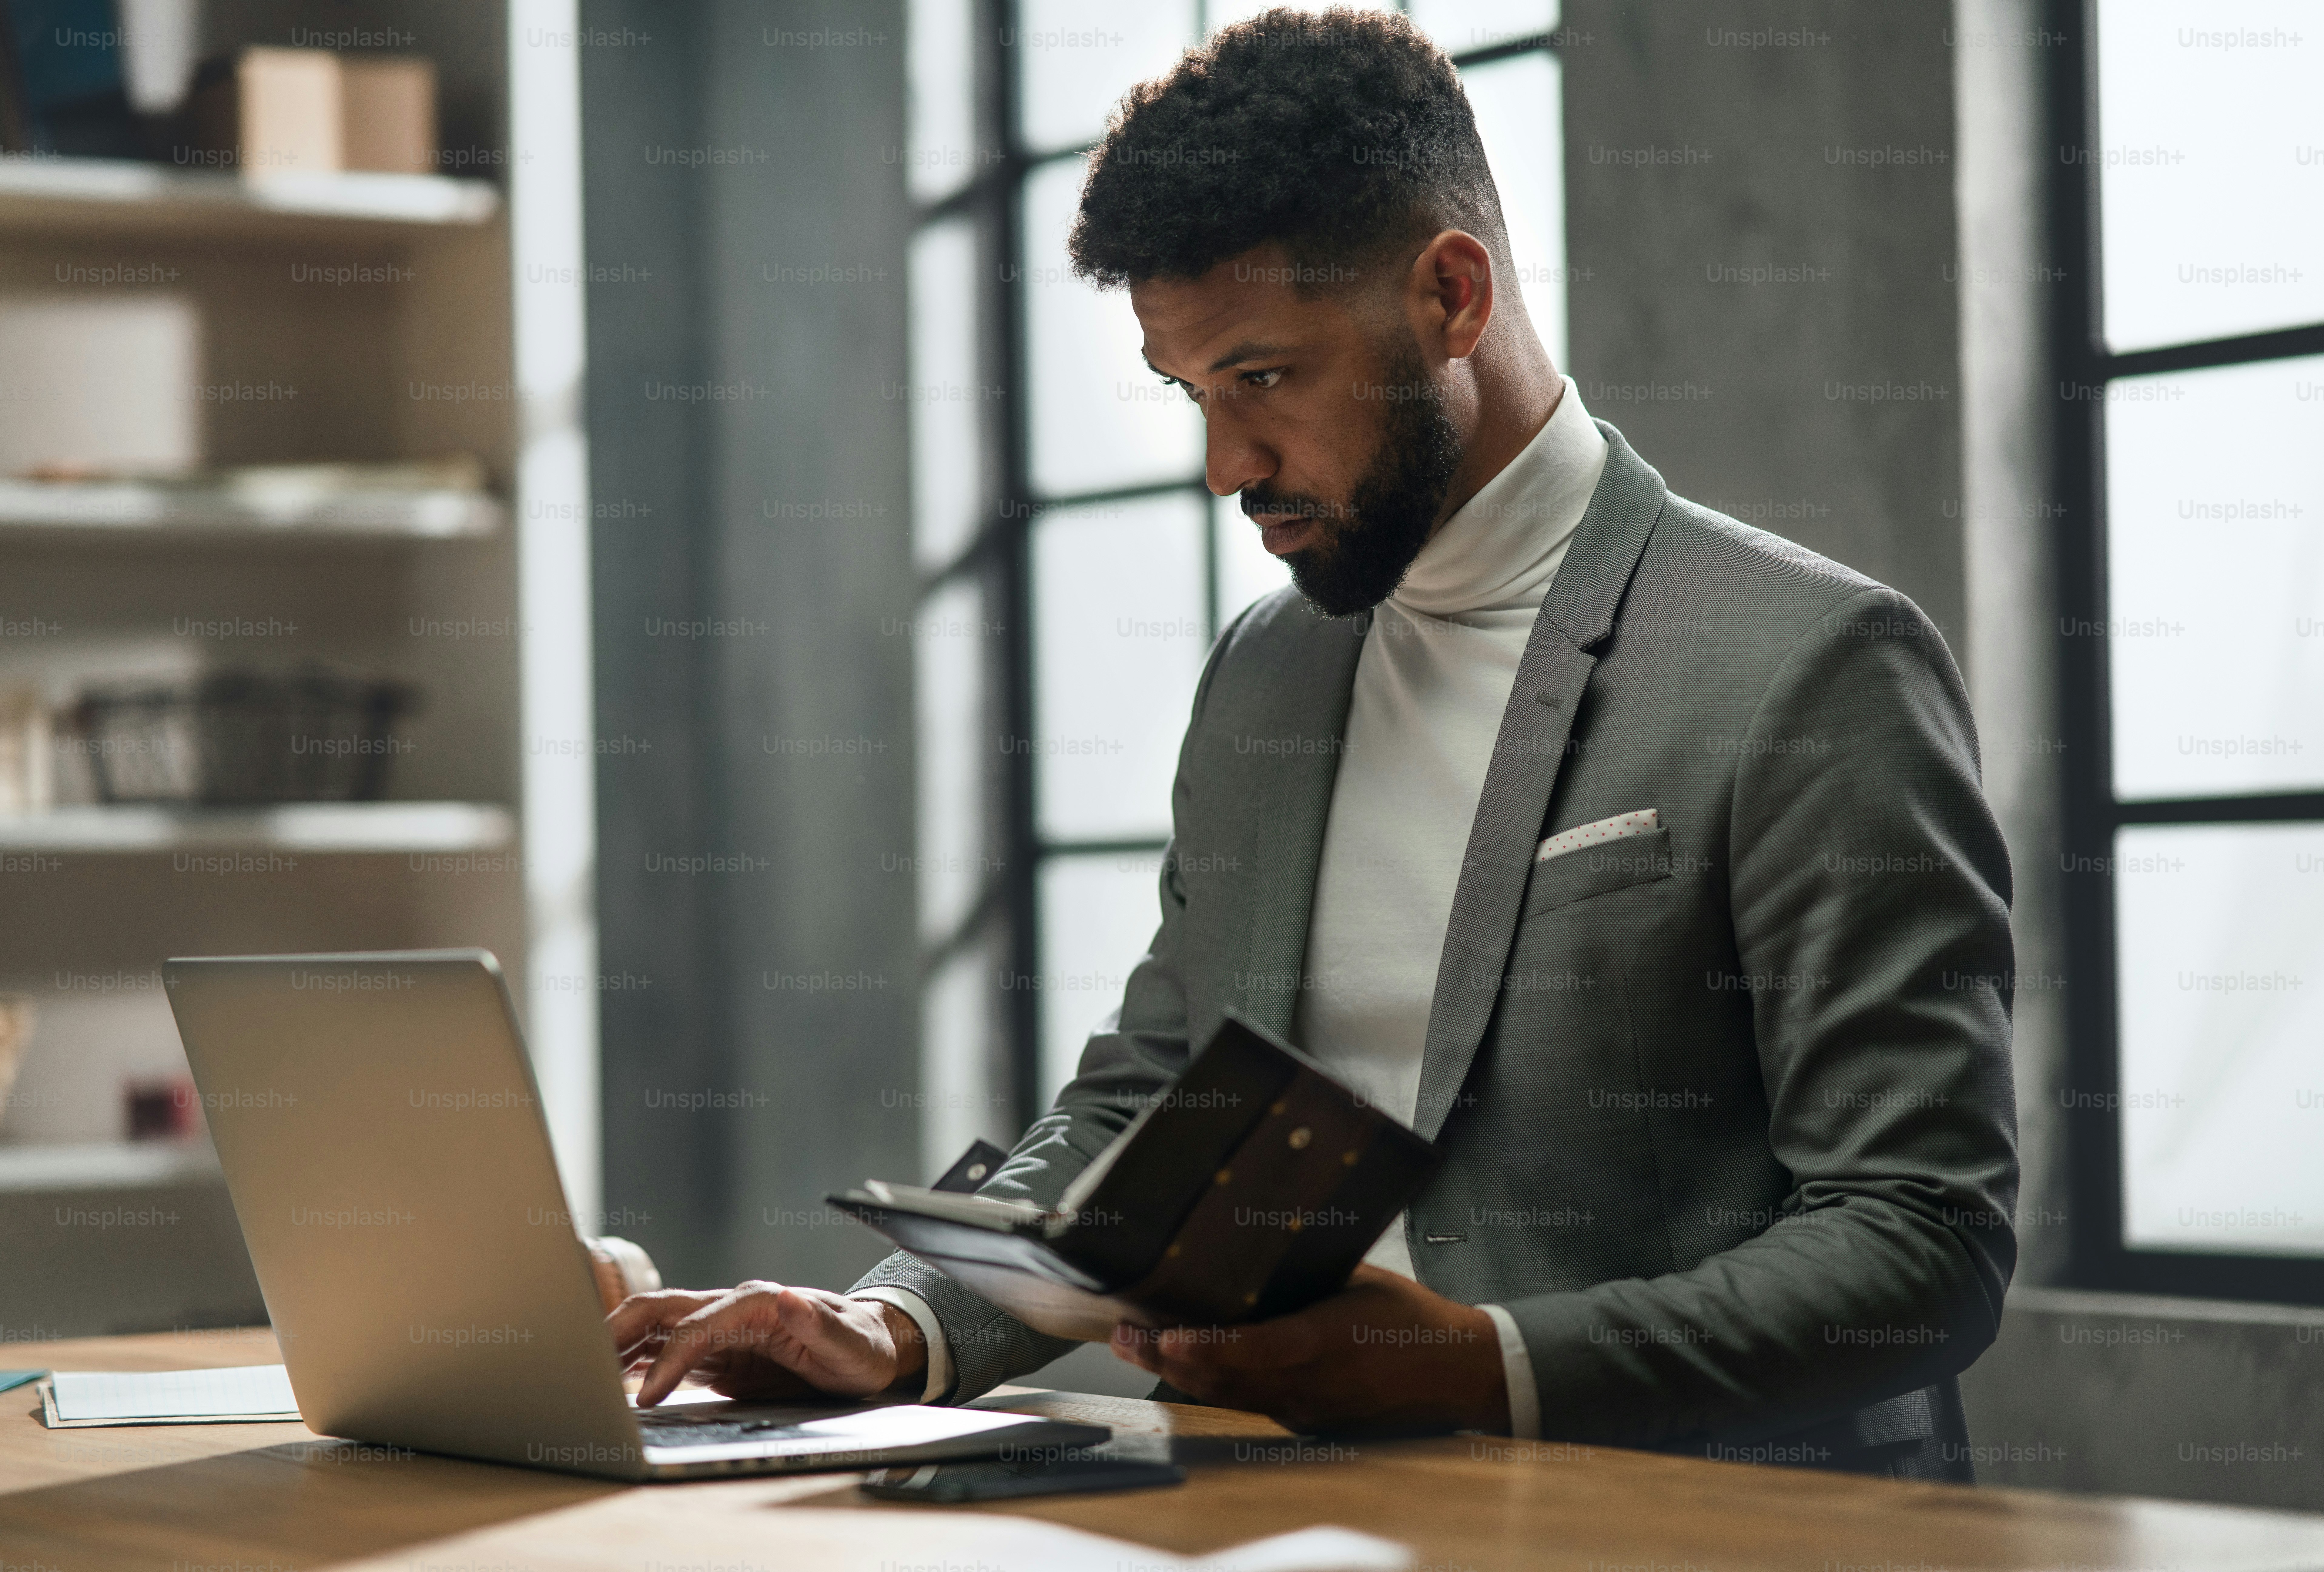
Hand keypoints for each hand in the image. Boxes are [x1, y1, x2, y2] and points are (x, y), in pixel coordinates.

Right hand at [607, 1281, 927, 1406]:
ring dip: (617, 1346)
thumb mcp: (850, 1343)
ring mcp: (720, 1328)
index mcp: (758, 1303)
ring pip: (654, 1328)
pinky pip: (664, 1350)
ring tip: (580, 1374)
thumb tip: (791, 1298)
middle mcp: (732, 1308)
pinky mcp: (716, 1351)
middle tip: (580, 1367)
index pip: (697, 1328)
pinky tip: (610, 1380)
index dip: (669, 1360)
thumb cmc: (860, 1345)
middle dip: (617, 1333)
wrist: (869, 1347)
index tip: (648, 1396)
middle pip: (660, 1311)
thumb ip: (819, 1325)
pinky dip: (634, 1363)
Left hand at [1109, 1265, 1507, 1432]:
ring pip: (1228, 1395)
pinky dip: (1212, 1382)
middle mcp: (1311, 1385)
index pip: (1259, 1348)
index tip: (1167, 1335)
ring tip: (1136, 1345)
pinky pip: (1248, 1402)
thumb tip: (1253, 1239)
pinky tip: (1183, 1362)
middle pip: (1225, 1378)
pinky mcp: (1306, 1421)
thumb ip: (1306, 1273)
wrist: (1455, 1372)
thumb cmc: (1407, 1318)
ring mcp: (1305, 1409)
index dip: (1209, 1346)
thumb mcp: (1360, 1280)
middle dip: (1167, 1357)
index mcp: (1328, 1341)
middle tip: (1123, 1333)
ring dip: (1179, 1371)